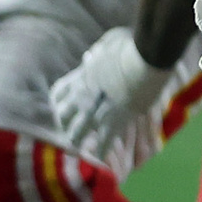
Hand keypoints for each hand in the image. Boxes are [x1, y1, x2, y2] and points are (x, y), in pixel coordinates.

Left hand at [50, 28, 167, 160]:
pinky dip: (102, 151)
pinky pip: (104, 143)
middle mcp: (82, 96)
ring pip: (77, 133)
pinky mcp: (114, 123)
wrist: (142, 61)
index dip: (60, 101)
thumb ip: (99, 52)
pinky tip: (102, 157)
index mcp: (81, 76)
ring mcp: (95, 111)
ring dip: (78, 140)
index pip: (60, 93)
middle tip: (70, 129)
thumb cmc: (130, 46)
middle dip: (66, 123)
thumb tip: (92, 55)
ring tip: (81, 147)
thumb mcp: (108, 43)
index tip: (62, 106)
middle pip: (64, 115)